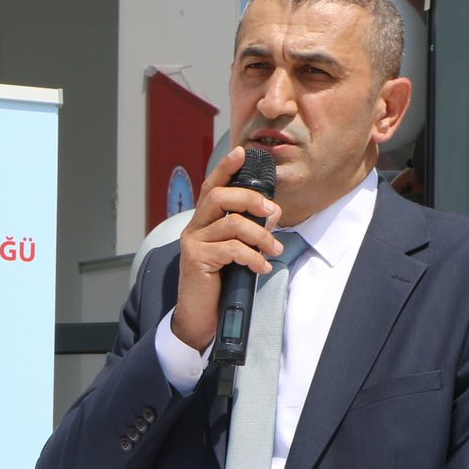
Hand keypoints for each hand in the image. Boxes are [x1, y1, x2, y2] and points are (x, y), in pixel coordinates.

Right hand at [171, 146, 285, 351]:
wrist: (200, 317)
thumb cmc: (220, 284)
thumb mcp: (236, 252)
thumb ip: (249, 231)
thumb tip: (272, 214)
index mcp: (203, 221)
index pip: (212, 186)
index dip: (226, 168)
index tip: (241, 152)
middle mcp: (194, 227)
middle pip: (220, 196)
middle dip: (251, 200)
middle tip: (274, 214)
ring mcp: (193, 242)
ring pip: (231, 223)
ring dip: (260, 236)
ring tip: (274, 250)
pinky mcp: (196, 259)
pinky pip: (231, 249)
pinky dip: (253, 257)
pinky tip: (262, 268)